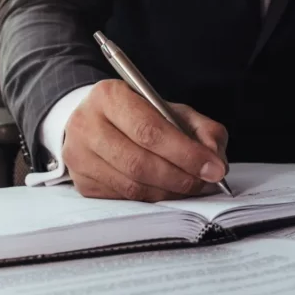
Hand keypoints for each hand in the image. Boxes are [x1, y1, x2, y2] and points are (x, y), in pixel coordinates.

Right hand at [63, 79, 228, 201]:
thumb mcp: (170, 109)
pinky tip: (167, 190)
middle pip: (139, 163)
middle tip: (206, 182)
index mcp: (109, 96)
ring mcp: (79, 156)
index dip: (185, 153)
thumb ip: (200, 128)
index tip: (214, 168)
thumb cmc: (138, 114)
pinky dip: (152, 198)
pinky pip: (124, 198)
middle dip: (180, 177)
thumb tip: (215, 159)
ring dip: (169, 191)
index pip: (149, 130)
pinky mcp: (81, 182)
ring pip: (132, 186)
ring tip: (191, 187)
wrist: (95, 120)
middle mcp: (86, 125)